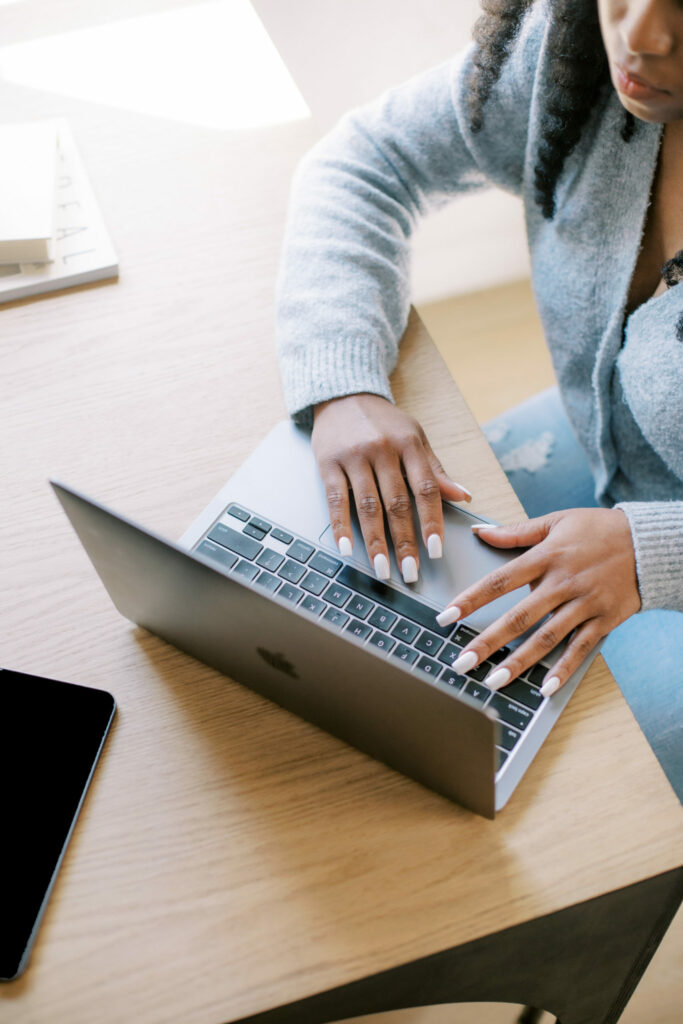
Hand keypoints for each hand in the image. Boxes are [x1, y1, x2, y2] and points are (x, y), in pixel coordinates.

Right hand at [312, 393, 471, 582]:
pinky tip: (347, 548)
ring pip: (368, 506)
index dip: (431, 522)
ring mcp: (354, 456)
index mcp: (409, 444)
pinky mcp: (328, 463)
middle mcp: (382, 450)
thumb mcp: (414, 436)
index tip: (436, 551)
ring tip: (382, 568)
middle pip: (397, 503)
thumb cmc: (382, 421)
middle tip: (410, 572)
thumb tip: (464, 495)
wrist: (342, 393)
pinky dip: (341, 526)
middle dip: (405, 541)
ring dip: (376, 541)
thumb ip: (435, 469)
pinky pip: (336, 500)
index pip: (425, 489)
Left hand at [436, 508, 640, 695]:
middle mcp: (563, 583)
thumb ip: (516, 532)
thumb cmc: (598, 529)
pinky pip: (580, 649)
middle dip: (487, 642)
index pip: (500, 580)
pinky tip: (544, 688)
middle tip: (461, 662)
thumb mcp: (556, 521)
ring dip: (518, 662)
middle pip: (519, 617)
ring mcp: (584, 604)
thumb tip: (481, 531)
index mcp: (546, 556)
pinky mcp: (604, 620)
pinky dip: (563, 669)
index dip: (471, 599)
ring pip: (546, 638)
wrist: (649, 542)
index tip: (446, 616)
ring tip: (492, 681)